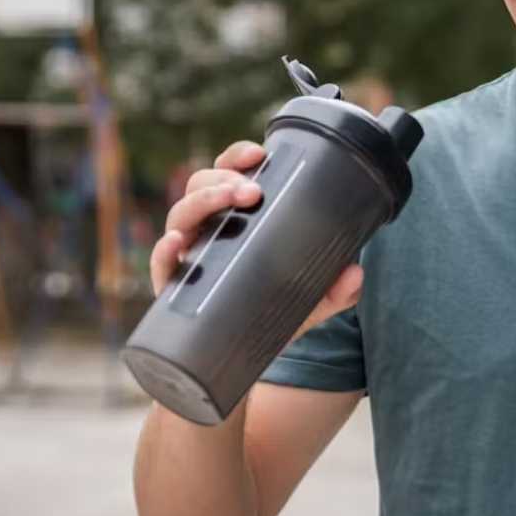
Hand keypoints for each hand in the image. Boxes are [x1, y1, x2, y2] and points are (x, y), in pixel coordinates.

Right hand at [149, 140, 364, 338]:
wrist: (242, 362)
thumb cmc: (270, 314)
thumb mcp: (309, 300)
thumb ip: (335, 289)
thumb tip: (354, 273)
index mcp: (232, 217)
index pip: (226, 173)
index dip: (237, 157)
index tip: (258, 154)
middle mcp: (205, 230)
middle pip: (199, 185)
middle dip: (223, 179)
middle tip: (252, 191)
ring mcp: (186, 256)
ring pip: (180, 214)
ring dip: (202, 201)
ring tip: (229, 202)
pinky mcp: (172, 288)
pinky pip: (161, 264)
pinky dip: (163, 251)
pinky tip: (176, 243)